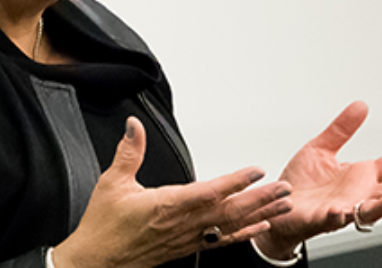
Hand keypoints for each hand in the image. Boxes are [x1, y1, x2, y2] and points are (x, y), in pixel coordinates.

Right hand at [52, 117, 293, 267]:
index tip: (256, 170)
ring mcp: (187, 238)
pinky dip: (242, 234)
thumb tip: (135, 127)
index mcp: (167, 205)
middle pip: (229, 210)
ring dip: (258, 215)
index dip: (236, 181)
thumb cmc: (104, 228)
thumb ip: (129, 152)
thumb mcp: (112, 183)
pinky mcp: (186, 248)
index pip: (209, 191)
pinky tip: (258, 228)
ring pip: (230, 226)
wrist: (97, 261)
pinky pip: (220, 241)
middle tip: (284, 188)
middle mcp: (182, 224)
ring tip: (282, 206)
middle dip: (260, 199)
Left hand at [253, 101, 381, 257]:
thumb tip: (361, 105)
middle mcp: (359, 194)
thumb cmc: (301, 183)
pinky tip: (343, 209)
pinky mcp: (323, 219)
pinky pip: (335, 220)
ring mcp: (344, 208)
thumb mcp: (321, 148)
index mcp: (361, 176)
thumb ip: (341, 129)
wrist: (279, 206)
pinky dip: (340, 216)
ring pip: (373, 210)